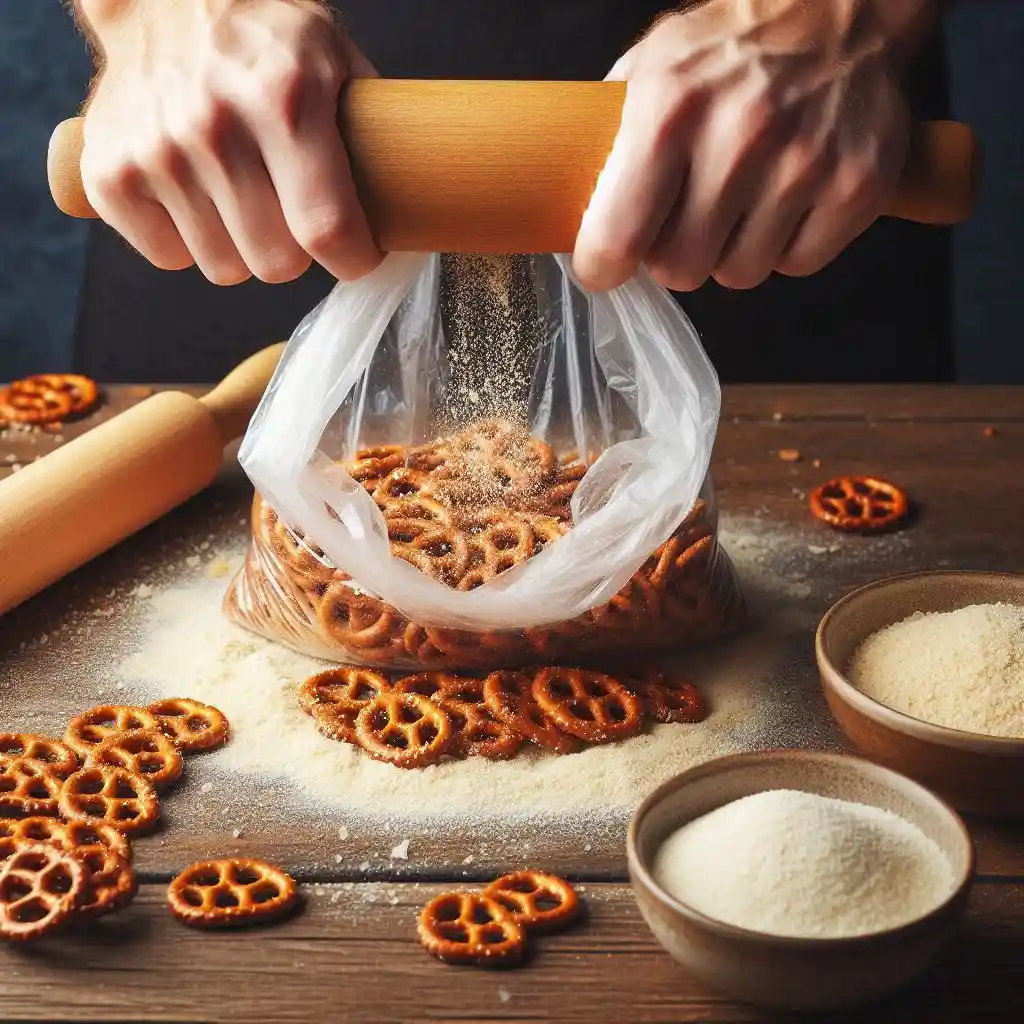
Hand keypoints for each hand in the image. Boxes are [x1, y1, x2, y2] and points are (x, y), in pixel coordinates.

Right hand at [77, 0, 380, 284]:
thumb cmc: (262, 36)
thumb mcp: (333, 59)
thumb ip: (368, 137)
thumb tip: (402, 212)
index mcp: (284, 100)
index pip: (328, 231)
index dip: (353, 258)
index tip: (357, 253)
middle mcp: (214, 128)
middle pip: (277, 264)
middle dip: (295, 250)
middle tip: (289, 210)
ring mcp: (155, 153)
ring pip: (225, 268)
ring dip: (240, 245)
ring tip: (240, 193)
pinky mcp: (109, 176)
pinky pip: (169, 257)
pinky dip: (186, 238)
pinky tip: (195, 193)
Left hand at [573, 0, 939, 292]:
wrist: (837, 6)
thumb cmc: (728, 47)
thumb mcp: (648, 69)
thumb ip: (607, 141)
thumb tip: (570, 211)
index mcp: (669, 111)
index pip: (618, 239)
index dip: (604, 265)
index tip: (606, 264)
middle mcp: (739, 138)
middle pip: (680, 270)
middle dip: (674, 254)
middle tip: (686, 217)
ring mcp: (805, 164)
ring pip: (738, 275)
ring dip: (731, 251)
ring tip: (738, 202)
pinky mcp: (857, 185)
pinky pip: (796, 264)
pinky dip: (786, 245)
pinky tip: (783, 202)